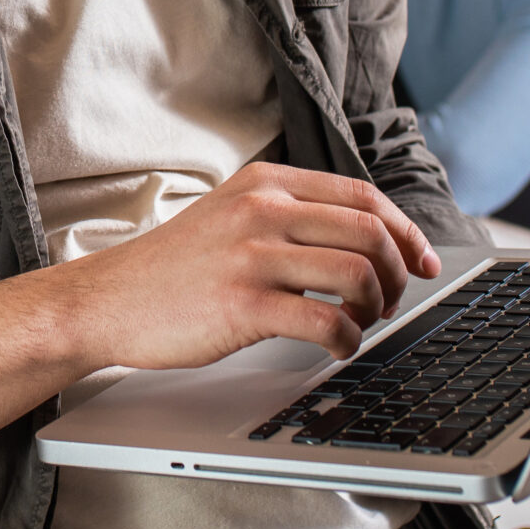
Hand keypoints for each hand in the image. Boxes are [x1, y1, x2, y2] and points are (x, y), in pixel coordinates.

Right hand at [58, 162, 443, 371]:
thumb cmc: (173, 269)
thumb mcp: (229, 214)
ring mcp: (252, 255)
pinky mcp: (243, 304)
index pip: (362, 194)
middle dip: (399, 271)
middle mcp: (262, 210)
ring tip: (362, 323)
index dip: (405, 230)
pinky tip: (338, 345)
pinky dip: (348, 338)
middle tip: (394, 300)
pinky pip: (325, 319)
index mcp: (264, 183)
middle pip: (369, 231)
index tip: (422, 259)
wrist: (107, 301)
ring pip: (357, 272)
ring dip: (377, 306)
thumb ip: (286, 214)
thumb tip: (362, 238)